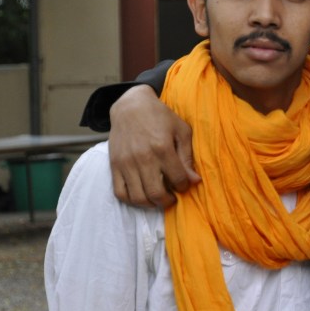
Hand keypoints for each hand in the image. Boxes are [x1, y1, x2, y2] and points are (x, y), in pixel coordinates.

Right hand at [109, 85, 199, 207]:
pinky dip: (131, 200)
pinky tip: (141, 196)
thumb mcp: (181, 130)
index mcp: (163, 148)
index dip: (184, 186)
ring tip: (158, 198)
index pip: (178, 179)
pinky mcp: (114, 165)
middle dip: (168, 201)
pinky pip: (120, 193)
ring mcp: (126, 163)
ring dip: (151, 204)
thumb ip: (188, 156)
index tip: (184, 184)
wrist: (130, 106)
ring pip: (138, 197)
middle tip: (172, 197)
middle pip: (157, 193)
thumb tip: (195, 180)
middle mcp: (143, 157)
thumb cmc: (160, 117)